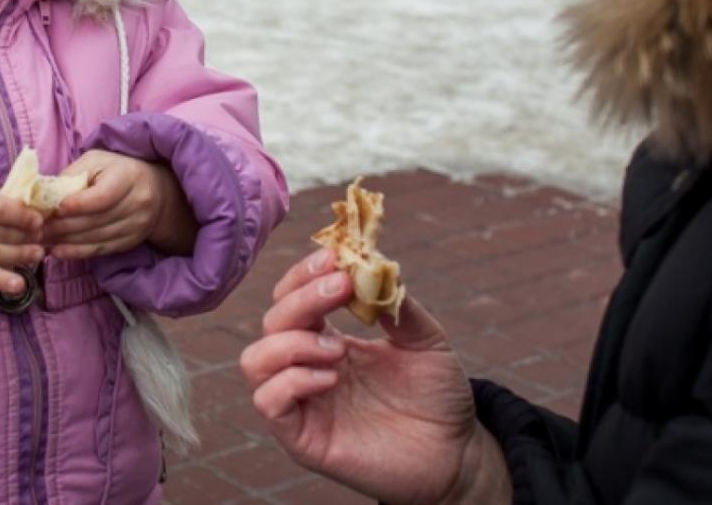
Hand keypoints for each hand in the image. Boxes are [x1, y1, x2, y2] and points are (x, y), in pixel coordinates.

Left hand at [42, 150, 197, 258]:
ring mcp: (137, 225)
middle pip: (97, 220)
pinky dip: (76, 252)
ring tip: (41, 240)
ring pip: (96, 238)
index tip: (56, 209)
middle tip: (37, 229)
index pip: (103, 196)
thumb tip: (45, 195)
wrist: (156, 190)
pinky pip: (100, 250)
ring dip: (66, 241)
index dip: (79, 205)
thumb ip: (73, 175)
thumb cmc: (117, 170)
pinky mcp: (131, 242)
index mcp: (129, 177)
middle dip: (63, 226)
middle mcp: (138, 203)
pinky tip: (57, 251)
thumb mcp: (97, 161)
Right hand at [239, 250, 510, 504]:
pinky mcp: (304, 439)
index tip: (334, 258)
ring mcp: (304, 403)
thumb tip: (371, 266)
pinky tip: (331, 377)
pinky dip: (292, 380)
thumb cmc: (439, 397)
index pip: (293, 297)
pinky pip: (269, 403)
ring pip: (255, 360)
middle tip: (340, 288)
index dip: (305, 274)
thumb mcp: (425, 338)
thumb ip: (396, 304)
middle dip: (301, 298)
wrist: (456, 453)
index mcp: (330, 339)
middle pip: (272, 321)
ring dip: (291, 342)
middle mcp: (308, 367)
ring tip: (338, 348)